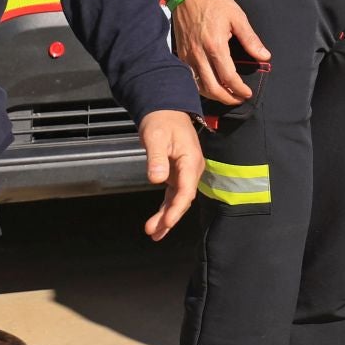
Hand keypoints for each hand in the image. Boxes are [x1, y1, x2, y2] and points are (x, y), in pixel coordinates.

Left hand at [139, 110, 201, 240]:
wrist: (166, 111)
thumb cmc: (162, 121)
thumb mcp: (155, 137)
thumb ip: (156, 158)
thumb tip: (157, 179)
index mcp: (190, 160)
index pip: (186, 190)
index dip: (177, 208)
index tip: (166, 221)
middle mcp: (191, 169)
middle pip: (184, 198)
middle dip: (170, 217)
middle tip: (154, 232)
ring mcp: (185, 173)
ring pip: (178, 200)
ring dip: (166, 216)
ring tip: (153, 233)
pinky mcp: (178, 175)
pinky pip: (173, 195)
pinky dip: (166, 209)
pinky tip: (157, 222)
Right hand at [170, 0, 270, 103]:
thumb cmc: (214, 2)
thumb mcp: (237, 17)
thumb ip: (251, 39)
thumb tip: (264, 56)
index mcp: (215, 46)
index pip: (229, 77)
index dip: (239, 89)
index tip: (248, 93)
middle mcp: (199, 54)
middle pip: (213, 88)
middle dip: (228, 98)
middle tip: (239, 99)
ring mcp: (187, 56)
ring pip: (199, 86)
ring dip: (214, 95)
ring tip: (227, 95)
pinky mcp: (181, 54)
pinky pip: (189, 77)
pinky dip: (200, 86)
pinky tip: (210, 86)